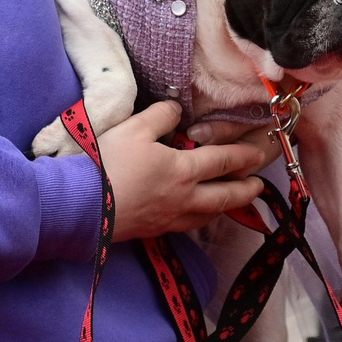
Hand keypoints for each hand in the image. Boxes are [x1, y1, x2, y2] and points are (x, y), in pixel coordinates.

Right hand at [102, 102, 271, 239]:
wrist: (82, 204)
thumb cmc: (110, 162)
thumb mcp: (135, 127)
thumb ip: (162, 115)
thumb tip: (177, 111)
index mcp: (184, 170)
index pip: (223, 161)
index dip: (244, 156)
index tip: (259, 154)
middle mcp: (185, 197)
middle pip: (225, 197)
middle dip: (245, 190)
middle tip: (258, 186)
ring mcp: (170, 218)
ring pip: (208, 215)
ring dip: (226, 207)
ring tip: (232, 201)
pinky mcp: (154, 230)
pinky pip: (188, 226)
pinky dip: (201, 219)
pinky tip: (196, 215)